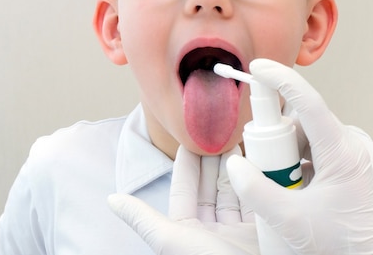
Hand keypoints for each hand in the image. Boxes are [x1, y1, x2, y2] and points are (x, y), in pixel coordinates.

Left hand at [108, 145, 258, 254]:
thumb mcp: (171, 240)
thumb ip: (143, 219)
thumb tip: (111, 199)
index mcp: (187, 233)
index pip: (185, 190)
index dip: (187, 163)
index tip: (192, 137)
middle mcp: (212, 232)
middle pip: (211, 188)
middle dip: (214, 160)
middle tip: (219, 133)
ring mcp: (237, 234)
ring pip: (235, 193)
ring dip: (235, 169)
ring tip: (236, 141)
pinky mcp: (262, 234)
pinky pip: (258, 203)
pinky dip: (257, 184)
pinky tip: (256, 165)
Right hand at [227, 58, 372, 254]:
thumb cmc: (340, 243)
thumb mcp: (292, 220)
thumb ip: (258, 192)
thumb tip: (235, 164)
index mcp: (340, 152)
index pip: (308, 102)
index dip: (281, 79)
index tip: (257, 67)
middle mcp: (344, 146)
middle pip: (299, 121)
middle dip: (273, 137)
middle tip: (260, 165)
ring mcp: (342, 155)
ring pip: (301, 136)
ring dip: (281, 152)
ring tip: (278, 186)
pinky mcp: (337, 165)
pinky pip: (306, 149)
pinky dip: (289, 160)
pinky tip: (287, 187)